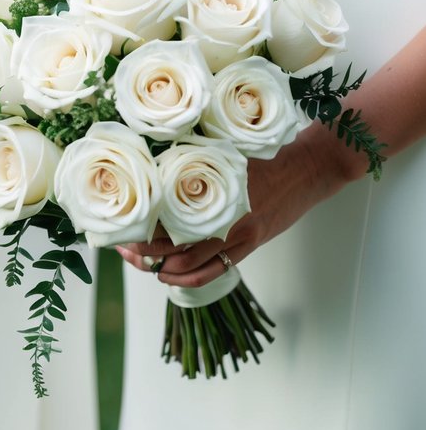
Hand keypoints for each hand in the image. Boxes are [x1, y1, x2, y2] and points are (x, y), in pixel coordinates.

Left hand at [117, 126, 350, 286]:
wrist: (308, 168)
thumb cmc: (266, 155)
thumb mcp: (227, 152)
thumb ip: (196, 162)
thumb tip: (157, 164)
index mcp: (212, 189)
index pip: (166, 215)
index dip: (141, 225)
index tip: (121, 227)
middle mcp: (222, 215)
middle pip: (173, 243)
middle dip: (143, 250)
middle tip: (123, 249)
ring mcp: (238, 234)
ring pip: (191, 262)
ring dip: (163, 268)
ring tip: (142, 264)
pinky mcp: (250, 245)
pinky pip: (216, 270)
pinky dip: (190, 277)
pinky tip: (171, 276)